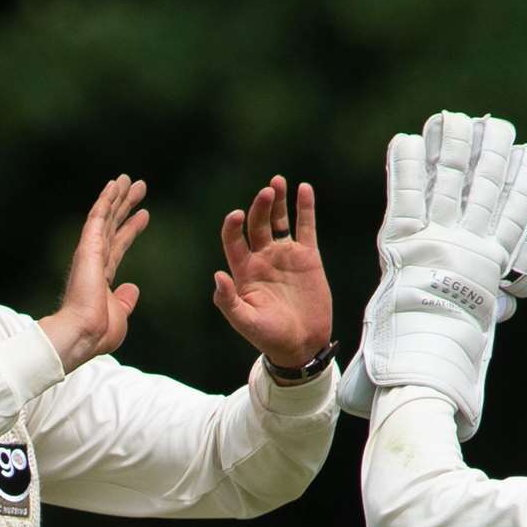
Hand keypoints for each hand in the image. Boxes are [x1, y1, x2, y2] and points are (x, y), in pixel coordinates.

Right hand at [41, 175, 150, 372]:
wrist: (83, 334)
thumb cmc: (99, 332)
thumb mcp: (120, 315)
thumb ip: (125, 301)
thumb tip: (132, 289)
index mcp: (102, 277)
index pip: (119, 245)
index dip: (131, 229)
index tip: (144, 214)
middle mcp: (95, 261)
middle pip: (114, 225)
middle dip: (126, 205)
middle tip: (139, 187)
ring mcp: (90, 253)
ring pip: (106, 217)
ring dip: (117, 197)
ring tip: (129, 179)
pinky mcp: (88, 248)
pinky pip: (98, 218)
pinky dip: (106, 200)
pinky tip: (114, 185)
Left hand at [212, 175, 332, 377]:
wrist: (301, 344)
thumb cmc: (269, 337)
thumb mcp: (245, 322)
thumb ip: (229, 301)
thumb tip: (218, 276)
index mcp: (243, 271)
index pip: (233, 240)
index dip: (233, 226)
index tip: (237, 215)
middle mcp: (262, 258)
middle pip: (257, 224)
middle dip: (260, 207)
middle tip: (267, 192)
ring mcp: (285, 255)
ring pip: (279, 221)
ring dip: (277, 201)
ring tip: (278, 182)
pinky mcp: (307, 257)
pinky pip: (305, 227)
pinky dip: (305, 208)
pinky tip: (304, 190)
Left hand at [335, 111, 526, 438]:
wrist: (425, 362)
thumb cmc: (452, 358)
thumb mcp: (481, 330)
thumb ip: (489, 311)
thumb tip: (505, 309)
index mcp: (489, 265)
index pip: (511, 215)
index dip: (521, 183)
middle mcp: (466, 244)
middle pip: (483, 187)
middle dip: (491, 153)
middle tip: (496, 125)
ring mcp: (436, 237)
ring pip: (449, 182)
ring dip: (453, 147)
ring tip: (457, 120)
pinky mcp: (401, 239)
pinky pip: (403, 194)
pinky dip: (403, 166)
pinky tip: (406, 140)